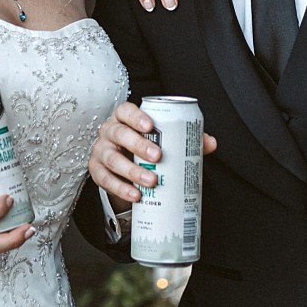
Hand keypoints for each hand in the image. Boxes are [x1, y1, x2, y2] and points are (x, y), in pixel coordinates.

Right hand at [88, 102, 216, 204]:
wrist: (123, 166)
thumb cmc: (142, 147)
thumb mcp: (161, 139)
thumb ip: (184, 138)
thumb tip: (210, 143)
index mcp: (124, 119)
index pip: (125, 111)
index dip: (135, 117)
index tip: (150, 126)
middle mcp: (109, 132)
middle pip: (118, 134)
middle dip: (138, 145)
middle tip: (157, 156)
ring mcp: (101, 152)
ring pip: (112, 159)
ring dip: (132, 171)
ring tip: (151, 181)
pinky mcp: (96, 172)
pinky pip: (105, 180)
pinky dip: (121, 188)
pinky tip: (135, 195)